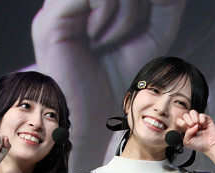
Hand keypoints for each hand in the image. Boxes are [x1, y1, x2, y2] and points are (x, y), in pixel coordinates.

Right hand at [32, 0, 186, 171]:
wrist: (95, 119)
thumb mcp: (154, 32)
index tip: (150, 17)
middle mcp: (73, 0)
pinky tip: (98, 41)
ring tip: (111, 42)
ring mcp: (58, 8)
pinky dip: (107, 14)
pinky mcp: (50, 21)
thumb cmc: (121, 81)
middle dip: (138, 2)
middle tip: (132, 31)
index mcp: (91, 1)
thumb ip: (164, 2)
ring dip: (125, 11)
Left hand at [176, 110, 214, 153]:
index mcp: (186, 128)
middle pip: (185, 115)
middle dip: (189, 122)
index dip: (182, 123)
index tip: (187, 129)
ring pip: (192, 112)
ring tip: (199, 126)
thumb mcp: (187, 142)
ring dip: (195, 119)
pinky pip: (201, 114)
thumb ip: (186, 134)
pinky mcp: (206, 119)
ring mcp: (199, 120)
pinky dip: (202, 121)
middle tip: (194, 128)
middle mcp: (192, 123)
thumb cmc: (200, 145)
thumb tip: (192, 126)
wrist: (210, 146)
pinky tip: (204, 126)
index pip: (179, 120)